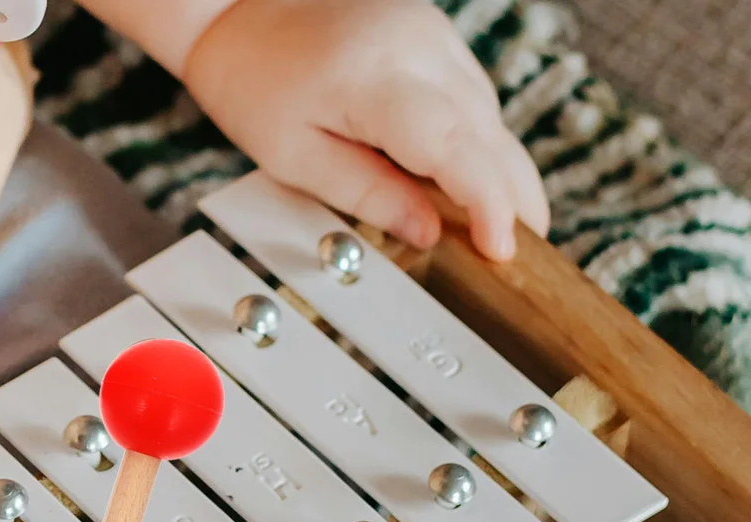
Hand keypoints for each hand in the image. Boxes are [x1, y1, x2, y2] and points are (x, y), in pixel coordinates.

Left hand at [184, 0, 548, 259]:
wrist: (243, 8)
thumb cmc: (256, 83)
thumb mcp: (295, 158)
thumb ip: (367, 194)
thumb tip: (428, 232)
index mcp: (376, 78)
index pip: (454, 146)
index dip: (487, 202)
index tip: (503, 246)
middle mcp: (419, 45)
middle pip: (487, 131)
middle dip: (514, 194)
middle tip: (527, 250)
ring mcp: (432, 33)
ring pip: (487, 113)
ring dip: (500, 168)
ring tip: (506, 225)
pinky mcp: (434, 34)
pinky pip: (471, 94)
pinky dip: (478, 140)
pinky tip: (475, 179)